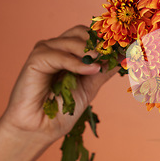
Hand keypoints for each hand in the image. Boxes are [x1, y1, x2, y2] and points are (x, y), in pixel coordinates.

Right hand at [0, 25, 119, 150]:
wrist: (42, 128)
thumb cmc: (63, 109)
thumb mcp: (91, 86)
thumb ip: (104, 71)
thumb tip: (124, 57)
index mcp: (70, 53)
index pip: (89, 35)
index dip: (106, 39)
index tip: (124, 47)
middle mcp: (57, 48)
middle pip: (80, 32)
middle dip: (99, 42)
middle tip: (112, 54)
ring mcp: (46, 53)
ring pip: (71, 40)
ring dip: (89, 51)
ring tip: (100, 64)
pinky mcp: (35, 61)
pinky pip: (58, 55)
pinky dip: (76, 62)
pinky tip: (89, 70)